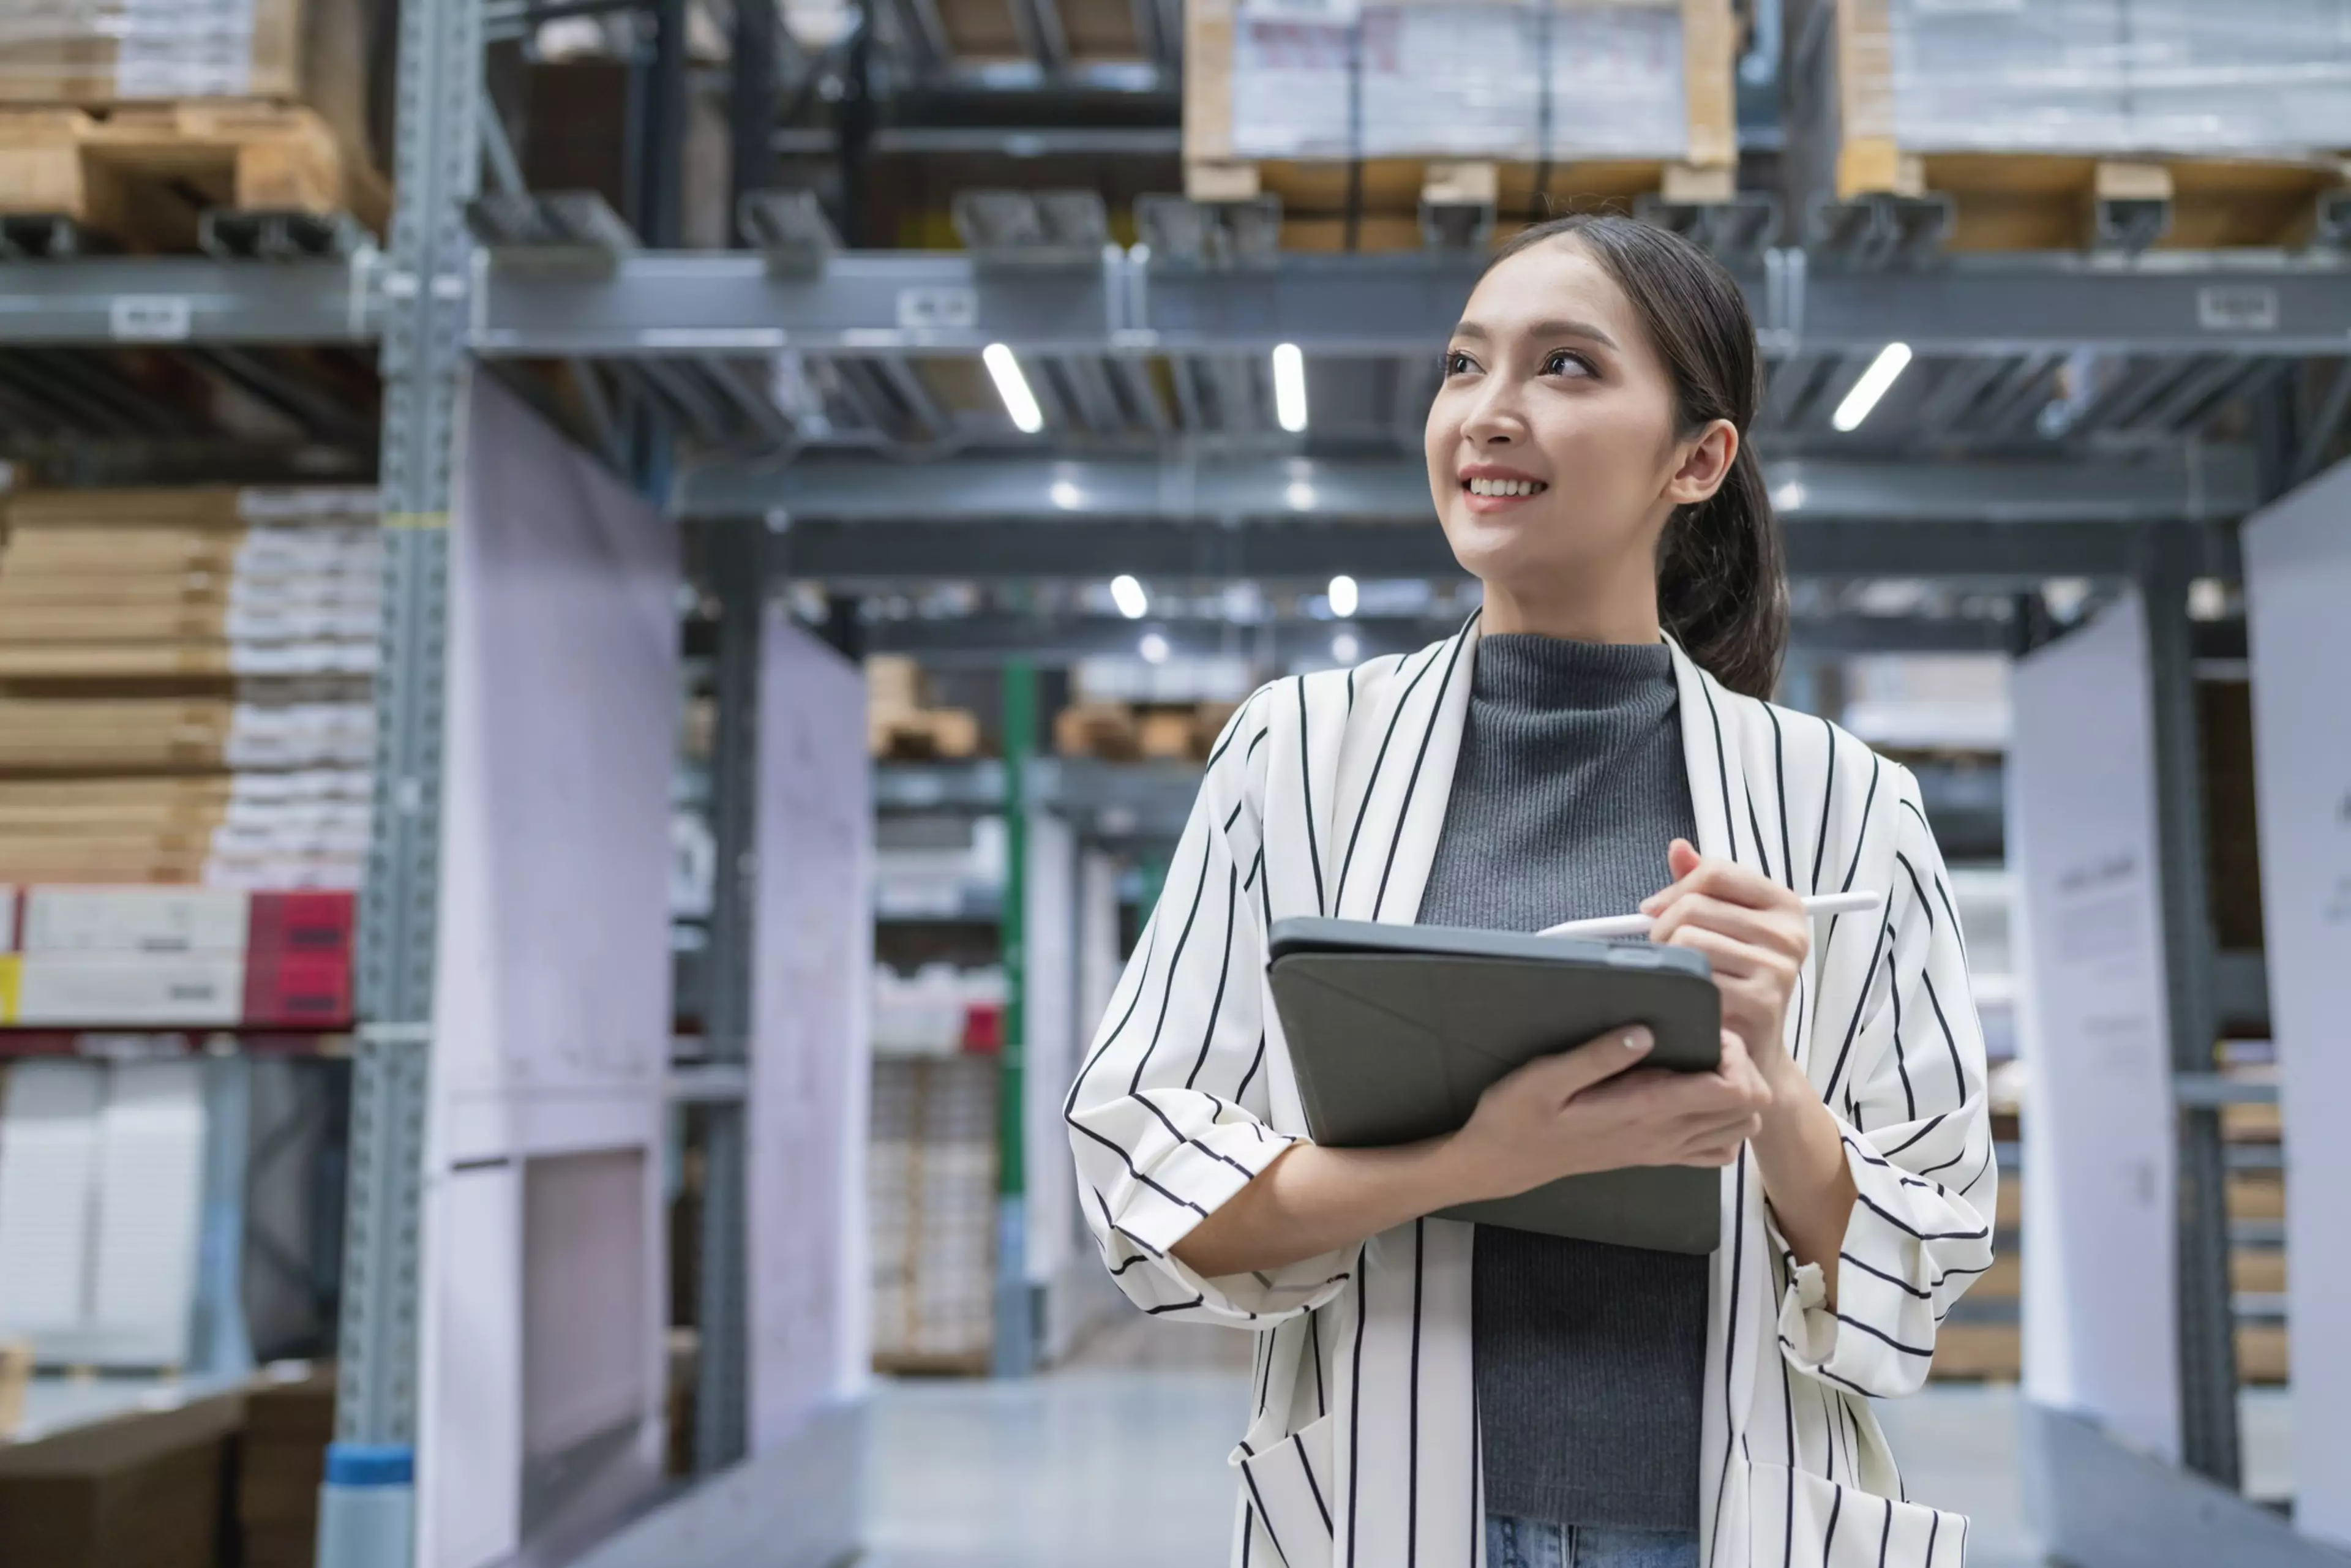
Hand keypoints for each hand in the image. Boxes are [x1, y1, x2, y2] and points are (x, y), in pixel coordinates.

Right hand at [1442, 1025, 1773, 1204]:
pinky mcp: (1655, 1156)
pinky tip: (1693, 1097)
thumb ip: (1597, 1055)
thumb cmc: (1518, 1114)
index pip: (1732, 1090)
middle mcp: (1665, 1135)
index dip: (1734, 1054)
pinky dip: (1721, 1123)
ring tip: (1702, 1065)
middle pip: (1749, 1109)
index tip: (1704, 1030)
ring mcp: (1663, 1149)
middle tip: (1707, 1042)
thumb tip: (1645, 1031)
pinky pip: (1716, 1151)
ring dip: (1736, 1093)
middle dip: (1743, 1069)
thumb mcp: (1545, 1077)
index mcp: (1646, 1110)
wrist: (1502, 1162)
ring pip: (1740, 1130)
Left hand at [1642, 839, 1808, 1078]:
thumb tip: (1678, 848)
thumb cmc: (1736, 982)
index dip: (1675, 889)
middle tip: (1663, 952)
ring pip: (1687, 940)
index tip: (1656, 910)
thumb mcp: (1728, 927)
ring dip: (1666, 959)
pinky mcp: (1759, 1003)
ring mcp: (1776, 970)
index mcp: (1785, 906)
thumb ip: (1704, 886)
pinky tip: (1685, 998)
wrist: (1754, 1052)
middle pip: (1694, 906)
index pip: (1715, 873)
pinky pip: (1693, 979)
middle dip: (1663, 928)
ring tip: (1677, 975)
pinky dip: (1677, 987)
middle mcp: (1788, 935)